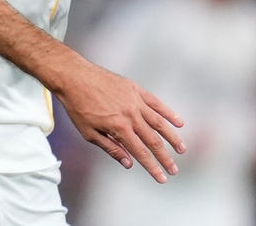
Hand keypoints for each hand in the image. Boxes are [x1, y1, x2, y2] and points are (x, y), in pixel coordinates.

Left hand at [53, 57, 184, 182]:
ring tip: (181, 149)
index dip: (153, 168)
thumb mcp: (89, 133)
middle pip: (153, 141)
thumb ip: (111, 148)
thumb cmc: (77, 106)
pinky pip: (156, 103)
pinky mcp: (135, 89)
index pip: (141, 153)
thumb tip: (129, 164)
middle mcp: (130, 115)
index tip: (163, 178)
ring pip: (159, 122)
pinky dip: (169, 113)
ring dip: (172, 138)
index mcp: (118, 128)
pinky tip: (178, 122)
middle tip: (174, 170)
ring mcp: (134, 100)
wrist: (73, 76)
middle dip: (165, 158)